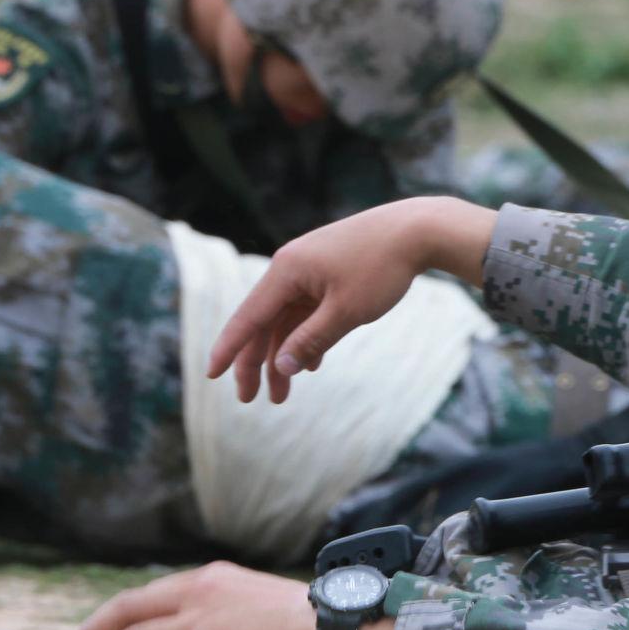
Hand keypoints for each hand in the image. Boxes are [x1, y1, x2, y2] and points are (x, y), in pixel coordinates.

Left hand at [74, 562, 314, 629]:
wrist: (324, 623)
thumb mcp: (251, 595)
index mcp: (207, 577)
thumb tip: (206, 627)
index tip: (102, 629)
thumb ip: (222, 605)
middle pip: (128, 608)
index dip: (118, 612)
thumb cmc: (299, 617)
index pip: (149, 592)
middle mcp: (196, 591)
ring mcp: (199, 619)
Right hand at [208, 199, 468, 404]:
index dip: (228, 349)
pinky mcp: (327, 272)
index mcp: (286, 272)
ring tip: (282, 395)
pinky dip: (305, 336)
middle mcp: (290, 267)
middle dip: (256, 363)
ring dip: (284, 355)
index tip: (210, 374)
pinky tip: (311, 364)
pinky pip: (306, 310)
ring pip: (286, 319)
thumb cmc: (382, 268)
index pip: (248, 317)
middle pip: (263, 322)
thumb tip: (281, 367)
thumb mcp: (346, 311)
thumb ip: (311, 340)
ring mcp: (309, 269)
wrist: (418, 229)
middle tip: (251, 400)